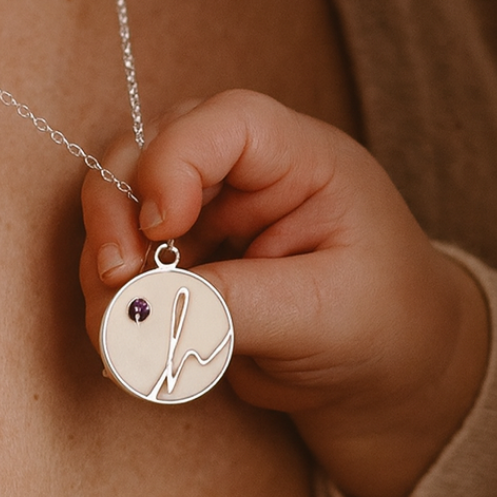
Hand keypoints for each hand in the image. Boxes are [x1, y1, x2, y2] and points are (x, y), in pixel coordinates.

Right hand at [80, 90, 487, 496]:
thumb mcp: (321, 314)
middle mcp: (246, 176)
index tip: (162, 228)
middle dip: (117, 213)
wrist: (389, 374)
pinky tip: (129, 348)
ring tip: (121, 334)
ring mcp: (209, 218)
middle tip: (116, 281)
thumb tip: (145, 305)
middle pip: (148, 151)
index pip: (225, 122)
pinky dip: (116, 305)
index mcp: (301, 161)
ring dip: (106, 270)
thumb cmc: (385, 326)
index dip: (174, 161)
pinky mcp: (187, 264)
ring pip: (122, 213)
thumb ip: (235, 304)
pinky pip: (127, 269)